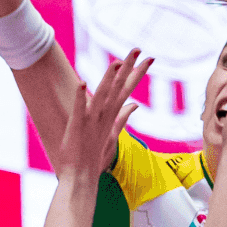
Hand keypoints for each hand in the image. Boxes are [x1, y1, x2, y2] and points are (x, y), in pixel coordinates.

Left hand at [59, 50, 151, 179]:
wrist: (81, 177)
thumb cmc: (94, 157)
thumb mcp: (112, 134)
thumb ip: (124, 117)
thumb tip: (136, 104)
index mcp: (112, 116)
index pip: (128, 89)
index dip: (138, 73)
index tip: (149, 58)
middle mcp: (105, 116)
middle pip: (120, 87)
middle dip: (129, 68)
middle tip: (138, 49)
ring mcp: (92, 121)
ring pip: (103, 95)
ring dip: (109, 78)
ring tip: (116, 62)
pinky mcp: (78, 126)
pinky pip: (80, 109)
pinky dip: (81, 96)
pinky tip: (83, 83)